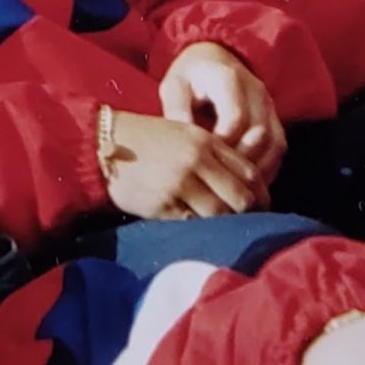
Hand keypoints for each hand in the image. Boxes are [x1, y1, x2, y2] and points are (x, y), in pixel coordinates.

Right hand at [100, 108, 265, 218]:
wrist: (104, 144)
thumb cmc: (147, 140)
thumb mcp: (186, 135)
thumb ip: (215, 155)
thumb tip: (246, 187)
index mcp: (206, 142)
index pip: (250, 173)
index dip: (261, 194)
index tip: (261, 206)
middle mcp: (197, 161)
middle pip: (241, 198)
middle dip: (248, 214)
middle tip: (248, 225)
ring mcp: (179, 184)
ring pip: (219, 215)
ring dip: (225, 225)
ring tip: (224, 230)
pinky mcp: (162, 205)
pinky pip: (192, 224)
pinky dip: (199, 229)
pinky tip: (199, 230)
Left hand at [158, 41, 286, 182]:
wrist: (214, 60)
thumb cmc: (191, 76)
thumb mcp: (175, 86)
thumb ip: (177, 110)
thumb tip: (182, 144)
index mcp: (229, 79)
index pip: (236, 118)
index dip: (222, 145)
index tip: (204, 162)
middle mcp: (257, 91)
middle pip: (260, 135)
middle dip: (240, 163)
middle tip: (220, 184)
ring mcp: (270, 106)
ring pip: (275, 145)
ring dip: (257, 170)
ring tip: (234, 189)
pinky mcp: (275, 119)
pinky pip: (279, 149)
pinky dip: (266, 169)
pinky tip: (246, 184)